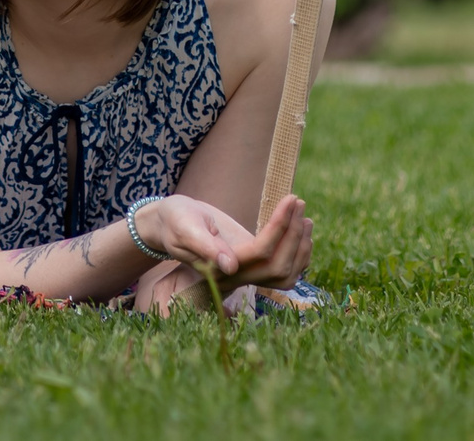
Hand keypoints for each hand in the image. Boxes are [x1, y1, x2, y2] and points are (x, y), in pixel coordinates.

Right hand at [139, 193, 312, 290]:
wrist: (169, 224)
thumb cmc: (174, 220)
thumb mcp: (184, 227)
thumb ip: (204, 246)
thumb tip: (230, 266)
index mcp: (219, 267)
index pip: (261, 252)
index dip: (280, 227)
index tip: (290, 198)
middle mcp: (236, 275)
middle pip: (278, 267)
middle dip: (293, 234)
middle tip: (298, 200)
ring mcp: (246, 271)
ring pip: (284, 274)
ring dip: (301, 246)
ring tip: (304, 214)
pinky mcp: (252, 262)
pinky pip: (283, 269)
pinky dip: (299, 252)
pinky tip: (302, 227)